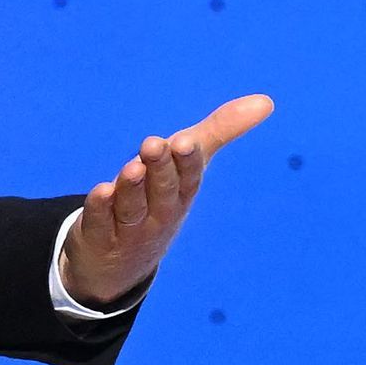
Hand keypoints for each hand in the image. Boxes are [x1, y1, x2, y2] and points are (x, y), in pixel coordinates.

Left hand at [62, 94, 275, 310]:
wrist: (122, 263)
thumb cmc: (161, 200)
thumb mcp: (190, 165)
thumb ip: (221, 130)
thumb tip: (266, 101)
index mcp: (182, 193)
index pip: (189, 177)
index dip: (188, 162)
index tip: (186, 142)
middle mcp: (159, 212)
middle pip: (162, 191)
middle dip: (161, 169)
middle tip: (154, 144)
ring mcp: (129, 228)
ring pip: (132, 208)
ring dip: (132, 188)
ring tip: (132, 167)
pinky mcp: (99, 236)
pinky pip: (100, 222)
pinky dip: (101, 209)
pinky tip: (100, 193)